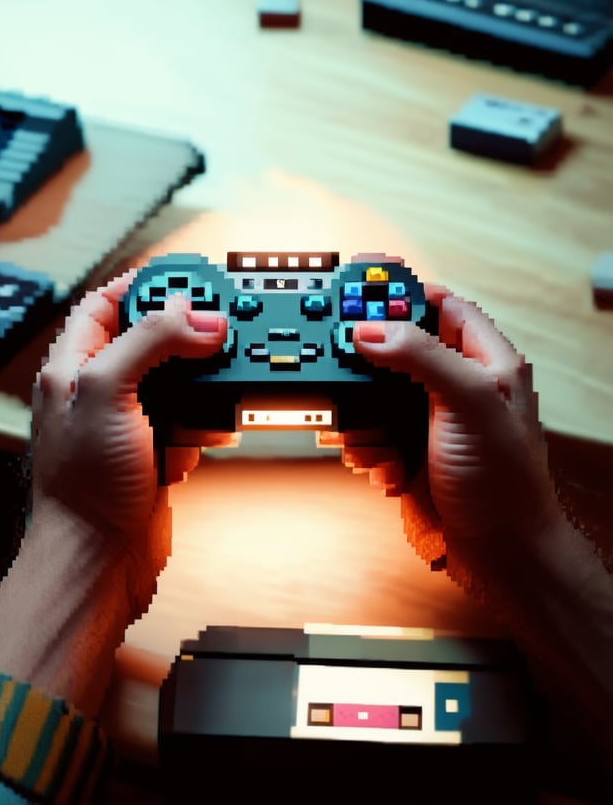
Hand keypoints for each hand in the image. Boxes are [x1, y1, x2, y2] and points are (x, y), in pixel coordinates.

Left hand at [30, 275, 226, 609]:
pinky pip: (188, 420)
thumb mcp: (107, 392)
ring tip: (226, 371)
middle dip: (186, 330)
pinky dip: (204, 422)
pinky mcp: (153, 453)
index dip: (145, 284)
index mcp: (73, 366)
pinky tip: (208, 430)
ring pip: (174, 379)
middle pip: (148, 337)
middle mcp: (97, 390)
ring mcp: (127, 423)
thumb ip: (147, 341)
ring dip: (202, 378)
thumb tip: (189, 312)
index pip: (107, 302)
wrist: (99, 562)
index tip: (188, 277)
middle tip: (220, 322)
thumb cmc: (82, 486)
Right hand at [348, 284, 563, 581]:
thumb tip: (372, 329)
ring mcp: (433, 421)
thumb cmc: (507, 482)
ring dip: (364, 419)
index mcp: (486, 362)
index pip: (441, 306)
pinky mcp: (412, 453)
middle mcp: (459, 387)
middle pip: (398, 350)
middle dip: (368, 365)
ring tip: (374, 441)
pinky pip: (371, 437)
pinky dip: (369, 452)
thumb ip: (421, 356)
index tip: (360, 292)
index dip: (402, 296)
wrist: (501, 555)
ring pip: (376, 397)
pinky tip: (386, 470)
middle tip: (341, 365)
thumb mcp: (469, 402)